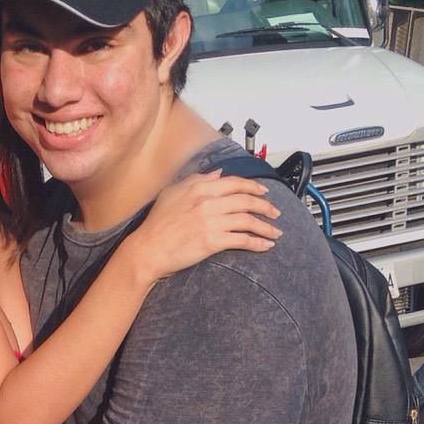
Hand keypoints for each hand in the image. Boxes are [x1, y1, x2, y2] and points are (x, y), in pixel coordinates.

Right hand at [132, 170, 281, 280]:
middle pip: (246, 201)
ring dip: (266, 227)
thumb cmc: (156, 223)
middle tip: (275, 213)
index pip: (235, 183)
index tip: (264, 193)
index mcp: (200, 188)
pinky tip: (265, 246)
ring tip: (275, 232)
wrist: (148, 249)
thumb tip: (218, 174)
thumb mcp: (172, 193)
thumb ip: (197, 180)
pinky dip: (257, 243)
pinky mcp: (212, 242)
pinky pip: (242, 240)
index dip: (253, 188)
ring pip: (248, 221)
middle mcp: (208, 203)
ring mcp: (211, 222)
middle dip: (265, 207)